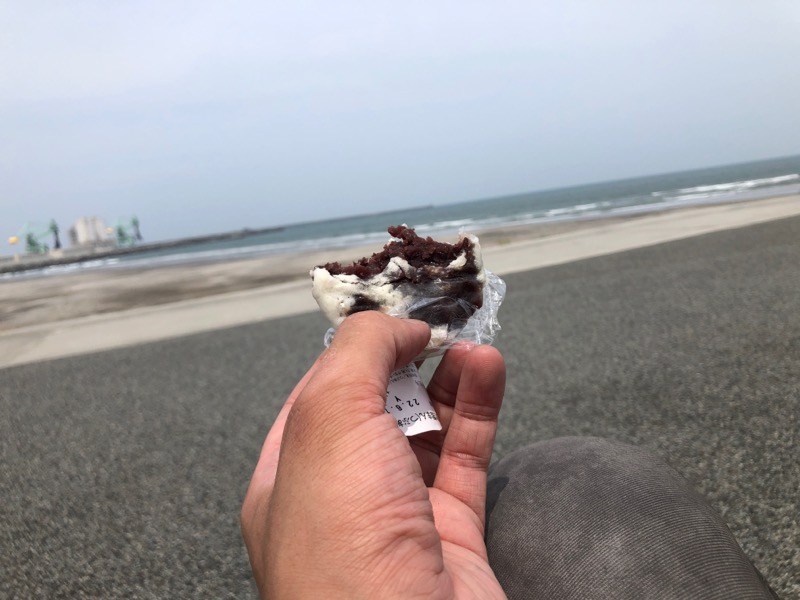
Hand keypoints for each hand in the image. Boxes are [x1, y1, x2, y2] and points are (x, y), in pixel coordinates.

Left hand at [241, 311, 506, 598]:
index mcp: (289, 476)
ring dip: (448, 380)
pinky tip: (488, 371)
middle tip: (439, 326)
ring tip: (471, 343)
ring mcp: (396, 518)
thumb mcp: (330, 421)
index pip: (318, 392)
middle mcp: (340, 498)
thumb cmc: (347, 546)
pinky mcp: (452, 535)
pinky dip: (478, 410)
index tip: (394, 316)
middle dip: (407, 362)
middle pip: (375, 409)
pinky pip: (466, 459)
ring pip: (426, 431)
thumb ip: (357, 357)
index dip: (356, 349)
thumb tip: (395, 328)